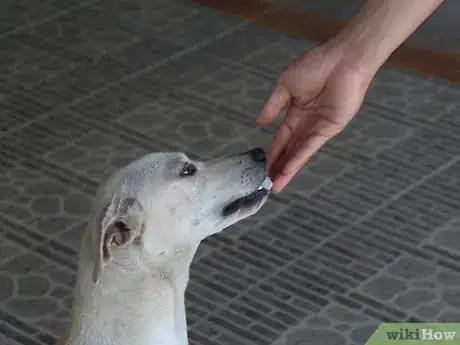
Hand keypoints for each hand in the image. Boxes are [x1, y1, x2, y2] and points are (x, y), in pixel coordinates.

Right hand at [257, 45, 373, 192]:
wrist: (343, 60)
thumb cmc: (315, 65)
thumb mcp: (285, 84)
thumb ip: (272, 105)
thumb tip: (259, 122)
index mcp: (295, 112)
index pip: (280, 138)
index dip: (271, 153)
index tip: (262, 167)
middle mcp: (306, 123)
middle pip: (289, 150)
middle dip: (277, 167)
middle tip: (266, 184)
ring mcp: (317, 128)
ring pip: (298, 153)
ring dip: (287, 170)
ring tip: (275, 186)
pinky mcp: (329, 129)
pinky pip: (310, 147)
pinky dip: (298, 159)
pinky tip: (288, 171)